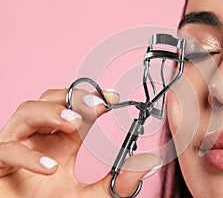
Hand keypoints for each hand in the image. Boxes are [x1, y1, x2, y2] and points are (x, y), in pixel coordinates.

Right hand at [0, 89, 161, 196]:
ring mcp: (18, 147)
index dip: (94, 99)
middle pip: (50, 100)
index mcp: (62, 141)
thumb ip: (117, 182)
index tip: (114, 97)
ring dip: (51, 113)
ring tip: (74, 124)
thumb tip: (147, 165)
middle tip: (97, 105)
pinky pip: (6, 150)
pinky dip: (27, 155)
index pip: (77, 111)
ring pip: (26, 112)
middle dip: (73, 98)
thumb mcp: (92, 195)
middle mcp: (40, 138)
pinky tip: (50, 166)